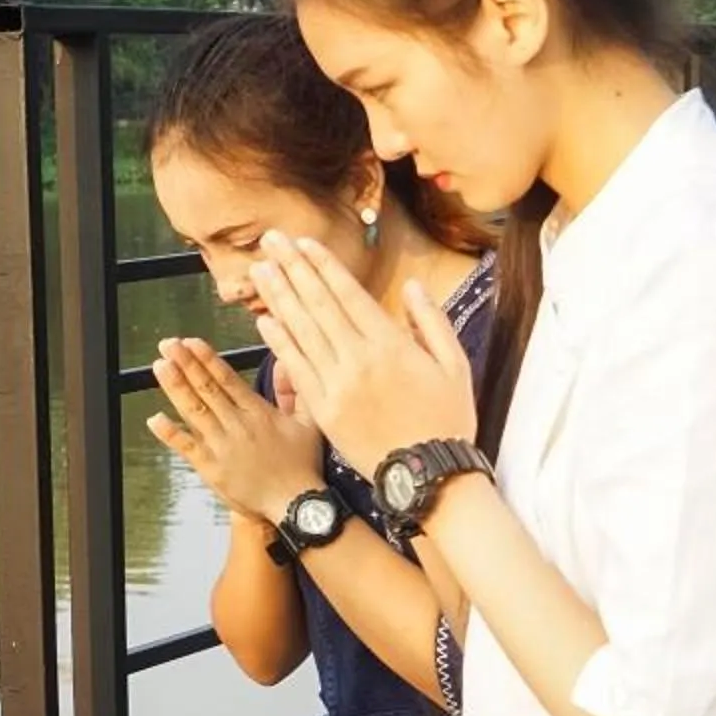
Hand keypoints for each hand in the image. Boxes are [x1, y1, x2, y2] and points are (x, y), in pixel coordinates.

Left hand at [145, 336, 327, 525]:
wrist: (294, 504)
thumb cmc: (302, 465)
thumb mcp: (307, 423)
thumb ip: (293, 391)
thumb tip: (285, 362)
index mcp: (257, 412)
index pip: (227, 380)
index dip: (207, 359)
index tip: (191, 342)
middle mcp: (237, 425)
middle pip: (206, 389)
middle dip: (185, 364)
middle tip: (167, 344)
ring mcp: (221, 446)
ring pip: (194, 411)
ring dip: (175, 388)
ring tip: (160, 366)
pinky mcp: (211, 468)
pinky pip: (186, 447)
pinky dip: (170, 433)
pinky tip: (154, 418)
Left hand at [250, 233, 476, 470]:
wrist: (429, 475)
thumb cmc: (447, 419)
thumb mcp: (455, 365)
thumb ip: (432, 322)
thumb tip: (412, 287)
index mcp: (392, 345)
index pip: (349, 295)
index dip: (323, 266)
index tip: (303, 243)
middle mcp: (359, 360)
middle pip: (318, 305)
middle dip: (293, 269)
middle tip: (270, 241)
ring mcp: (338, 385)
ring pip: (302, 333)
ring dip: (278, 299)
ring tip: (260, 271)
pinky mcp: (324, 410)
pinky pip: (296, 371)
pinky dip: (279, 344)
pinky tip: (264, 321)